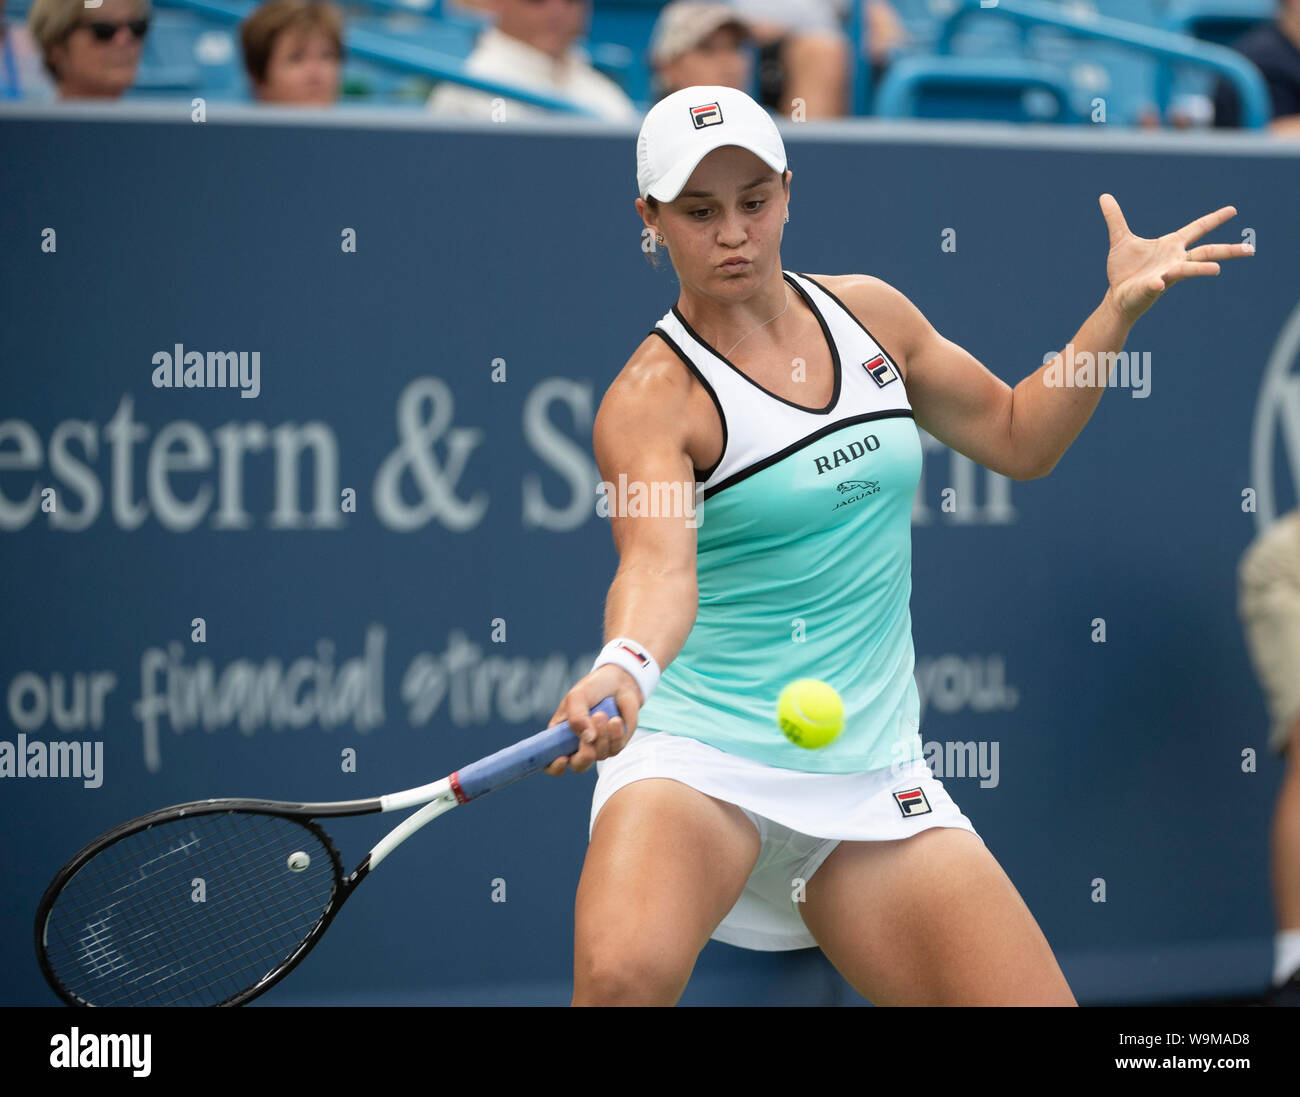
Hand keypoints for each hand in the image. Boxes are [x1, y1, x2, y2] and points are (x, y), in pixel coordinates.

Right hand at [541, 666, 640, 775]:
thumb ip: (577, 717)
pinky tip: (616, 720)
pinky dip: (615, 734)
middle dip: (584, 755)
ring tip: (601, 714)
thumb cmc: (592, 689)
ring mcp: (598, 747)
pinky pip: (616, 748)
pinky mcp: (616, 744)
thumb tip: (588, 739)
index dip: (554, 767)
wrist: (618, 682)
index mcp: (560, 736)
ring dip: (601, 736)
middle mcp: (578, 746)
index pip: (550, 762)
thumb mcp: (577, 696)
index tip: (562, 759)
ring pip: (599, 755)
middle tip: (589, 737)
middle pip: (578, 765)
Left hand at [1099, 193, 1253, 324]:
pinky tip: (1158, 284)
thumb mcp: (1120, 240)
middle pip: (1207, 252)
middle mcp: (1175, 260)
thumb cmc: (1125, 270)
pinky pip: (1156, 285)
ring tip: (1217, 270)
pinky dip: (1156, 284)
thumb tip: (1104, 196)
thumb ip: (1115, 218)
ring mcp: (1166, 274)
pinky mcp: (1151, 288)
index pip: (1198, 229)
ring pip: (1189, 270)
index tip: (1233, 210)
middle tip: (1251, 250)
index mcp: (1171, 246)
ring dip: (1202, 270)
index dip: (1214, 219)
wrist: (1117, 296)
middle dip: (1228, 250)